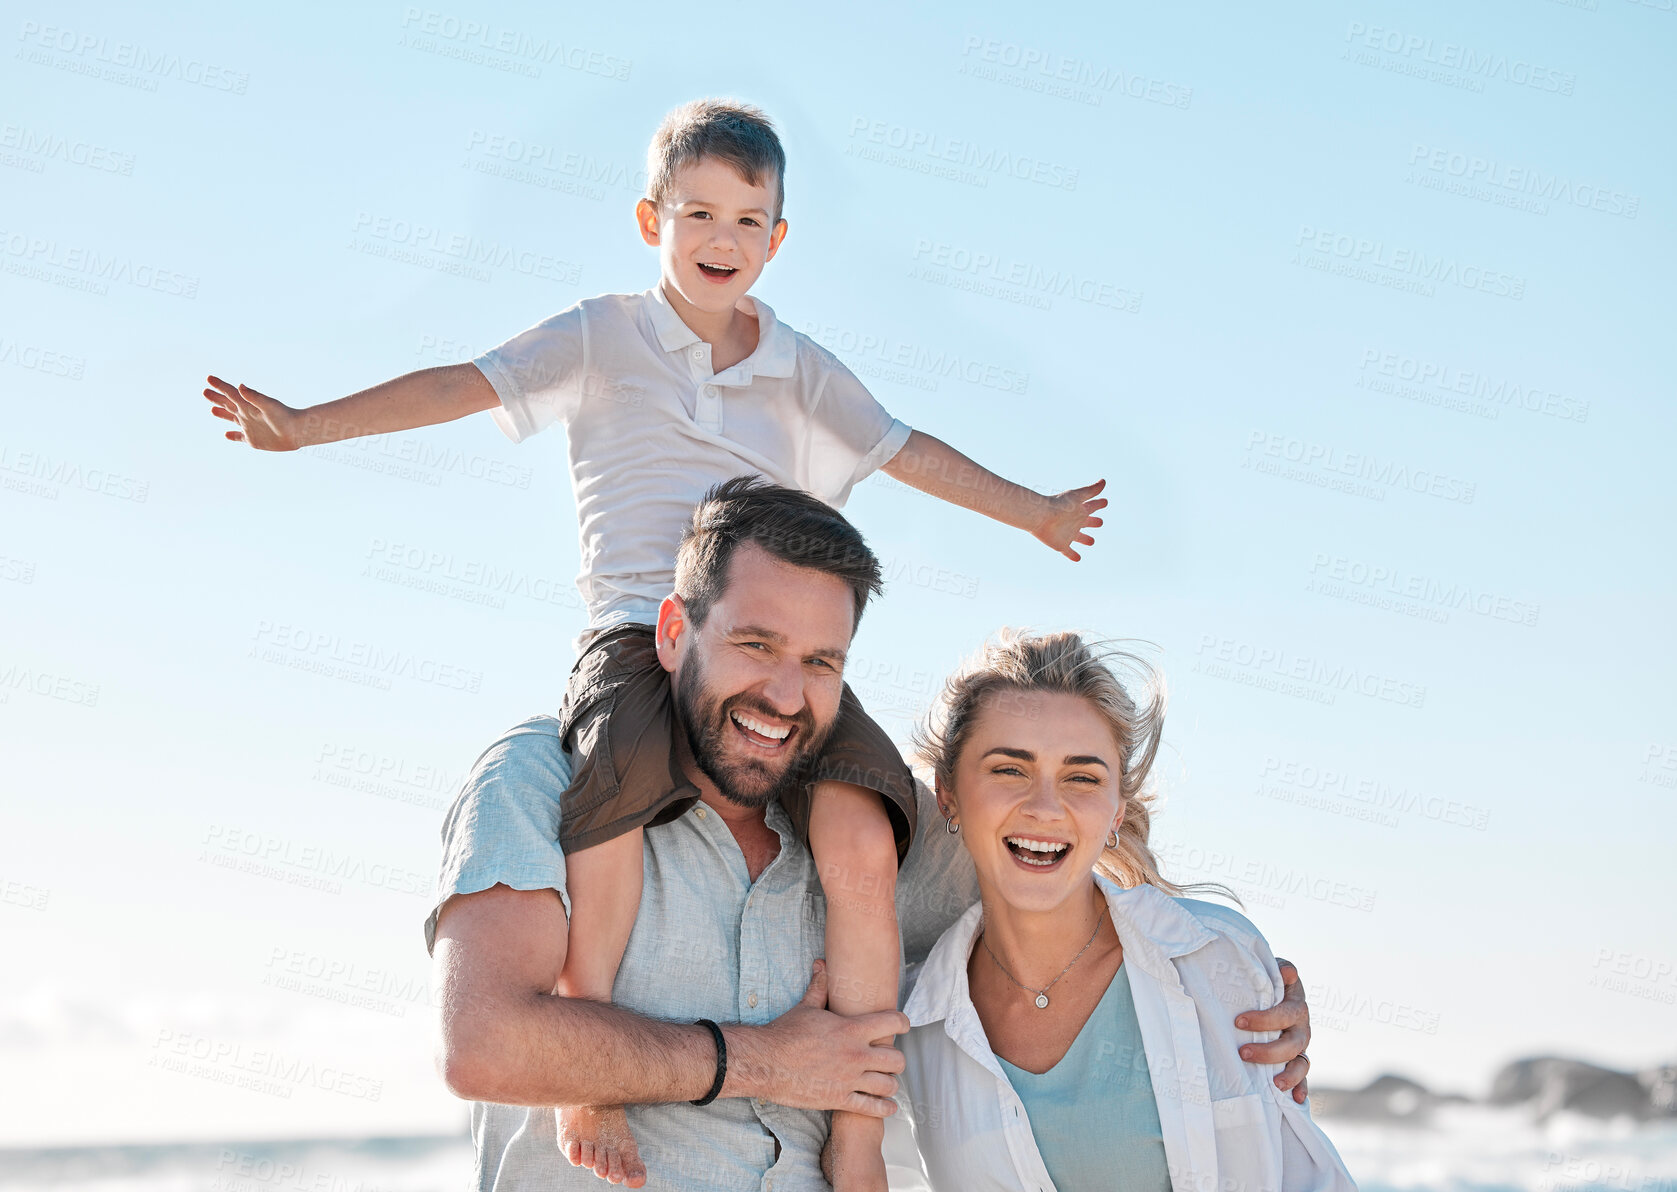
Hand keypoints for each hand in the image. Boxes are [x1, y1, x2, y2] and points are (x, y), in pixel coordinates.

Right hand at [203, 375, 301, 450]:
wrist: (298, 432)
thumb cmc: (285, 417)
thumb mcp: (269, 405)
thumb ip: (254, 396)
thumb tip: (239, 386)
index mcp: (249, 405)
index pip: (231, 393)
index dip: (220, 386)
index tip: (209, 378)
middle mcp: (247, 414)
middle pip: (228, 404)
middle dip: (216, 398)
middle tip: (205, 391)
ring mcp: (250, 427)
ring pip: (232, 418)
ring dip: (222, 414)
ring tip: (212, 410)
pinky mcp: (254, 439)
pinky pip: (240, 437)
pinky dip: (233, 436)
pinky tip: (226, 434)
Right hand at [736, 960, 906, 1117]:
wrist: (765, 1062)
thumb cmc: (784, 1033)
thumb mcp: (806, 1007)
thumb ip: (820, 986)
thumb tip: (822, 964)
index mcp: (852, 1029)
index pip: (894, 1023)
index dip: (902, 1023)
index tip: (901, 1026)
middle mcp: (856, 1055)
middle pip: (897, 1059)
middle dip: (896, 1059)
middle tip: (889, 1059)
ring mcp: (849, 1079)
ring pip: (889, 1085)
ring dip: (890, 1083)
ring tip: (886, 1081)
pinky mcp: (839, 1100)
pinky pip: (872, 1108)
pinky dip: (884, 1108)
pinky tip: (886, 1105)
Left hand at [1031, 479, 1106, 561]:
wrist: (1041, 516)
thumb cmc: (1059, 505)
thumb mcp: (1078, 496)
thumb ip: (1091, 490)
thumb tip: (1104, 481)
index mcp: (1079, 510)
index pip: (1092, 506)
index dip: (1099, 504)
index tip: (1105, 502)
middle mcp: (1074, 521)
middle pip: (1086, 522)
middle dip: (1093, 521)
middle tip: (1100, 522)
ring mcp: (1068, 534)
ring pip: (1079, 537)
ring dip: (1086, 539)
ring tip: (1091, 542)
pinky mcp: (1061, 544)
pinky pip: (1068, 551)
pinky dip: (1073, 555)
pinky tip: (1078, 559)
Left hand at [1235, 959, 1310, 1102]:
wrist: (1267, 990)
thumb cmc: (1265, 981)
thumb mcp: (1271, 971)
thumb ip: (1279, 969)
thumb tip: (1289, 972)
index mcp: (1295, 1005)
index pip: (1285, 1014)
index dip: (1265, 1019)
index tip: (1239, 1022)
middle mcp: (1301, 1028)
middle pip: (1293, 1043)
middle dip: (1269, 1051)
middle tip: (1243, 1052)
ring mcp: (1300, 1046)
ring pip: (1301, 1063)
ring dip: (1289, 1074)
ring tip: (1275, 1084)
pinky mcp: (1295, 1060)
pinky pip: (1303, 1077)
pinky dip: (1301, 1088)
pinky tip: (1296, 1100)